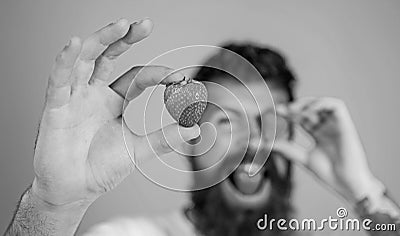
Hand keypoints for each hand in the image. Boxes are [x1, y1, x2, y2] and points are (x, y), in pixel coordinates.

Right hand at [32, 18, 199, 206]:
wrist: (74, 190)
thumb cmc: (100, 168)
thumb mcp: (137, 150)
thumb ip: (164, 138)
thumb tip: (194, 129)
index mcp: (114, 100)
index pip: (136, 76)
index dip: (157, 74)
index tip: (179, 77)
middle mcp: (94, 92)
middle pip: (108, 55)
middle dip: (125, 38)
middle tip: (145, 24)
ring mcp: (74, 96)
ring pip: (85, 58)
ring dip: (101, 39)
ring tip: (120, 24)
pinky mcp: (55, 105)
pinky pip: (59, 78)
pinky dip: (65, 60)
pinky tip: (75, 43)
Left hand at [272, 97, 382, 202]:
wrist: (346, 184)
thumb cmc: (329, 173)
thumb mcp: (301, 157)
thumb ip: (284, 148)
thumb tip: (261, 144)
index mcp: (318, 134)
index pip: (301, 118)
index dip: (288, 112)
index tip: (275, 112)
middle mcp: (327, 127)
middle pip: (309, 109)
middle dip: (293, 107)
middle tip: (279, 110)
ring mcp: (336, 125)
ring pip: (321, 103)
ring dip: (306, 103)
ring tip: (292, 110)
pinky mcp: (346, 124)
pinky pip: (336, 105)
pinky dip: (321, 104)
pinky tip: (307, 110)